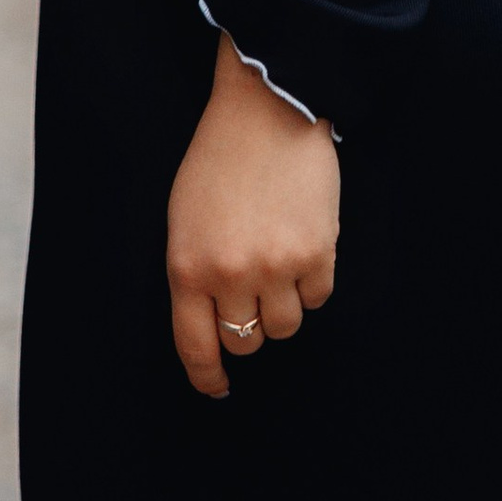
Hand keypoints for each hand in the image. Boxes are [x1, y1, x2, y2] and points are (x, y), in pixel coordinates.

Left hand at [166, 29, 339, 396]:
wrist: (267, 112)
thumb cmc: (218, 161)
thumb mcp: (183, 217)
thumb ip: (195, 272)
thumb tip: (212, 326)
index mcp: (187, 265)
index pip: (196, 345)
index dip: (207, 376)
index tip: (217, 388)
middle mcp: (231, 273)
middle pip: (246, 341)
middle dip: (247, 325)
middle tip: (249, 288)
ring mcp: (277, 266)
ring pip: (285, 326)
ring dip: (281, 304)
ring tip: (274, 257)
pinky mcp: (318, 254)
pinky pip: (317, 298)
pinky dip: (310, 282)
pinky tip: (299, 243)